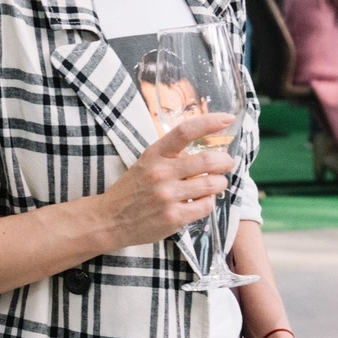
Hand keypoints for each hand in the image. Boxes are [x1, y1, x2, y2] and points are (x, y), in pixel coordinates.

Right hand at [103, 113, 234, 248]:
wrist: (110, 220)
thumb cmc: (133, 189)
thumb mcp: (147, 163)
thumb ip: (172, 155)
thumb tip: (207, 149)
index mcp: (155, 154)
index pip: (185, 131)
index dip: (209, 122)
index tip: (227, 118)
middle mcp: (161, 173)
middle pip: (207, 160)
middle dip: (225, 161)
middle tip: (227, 162)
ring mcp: (167, 196)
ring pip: (211, 184)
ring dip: (220, 183)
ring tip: (216, 183)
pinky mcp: (173, 217)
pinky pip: (206, 206)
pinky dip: (209, 202)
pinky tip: (201, 201)